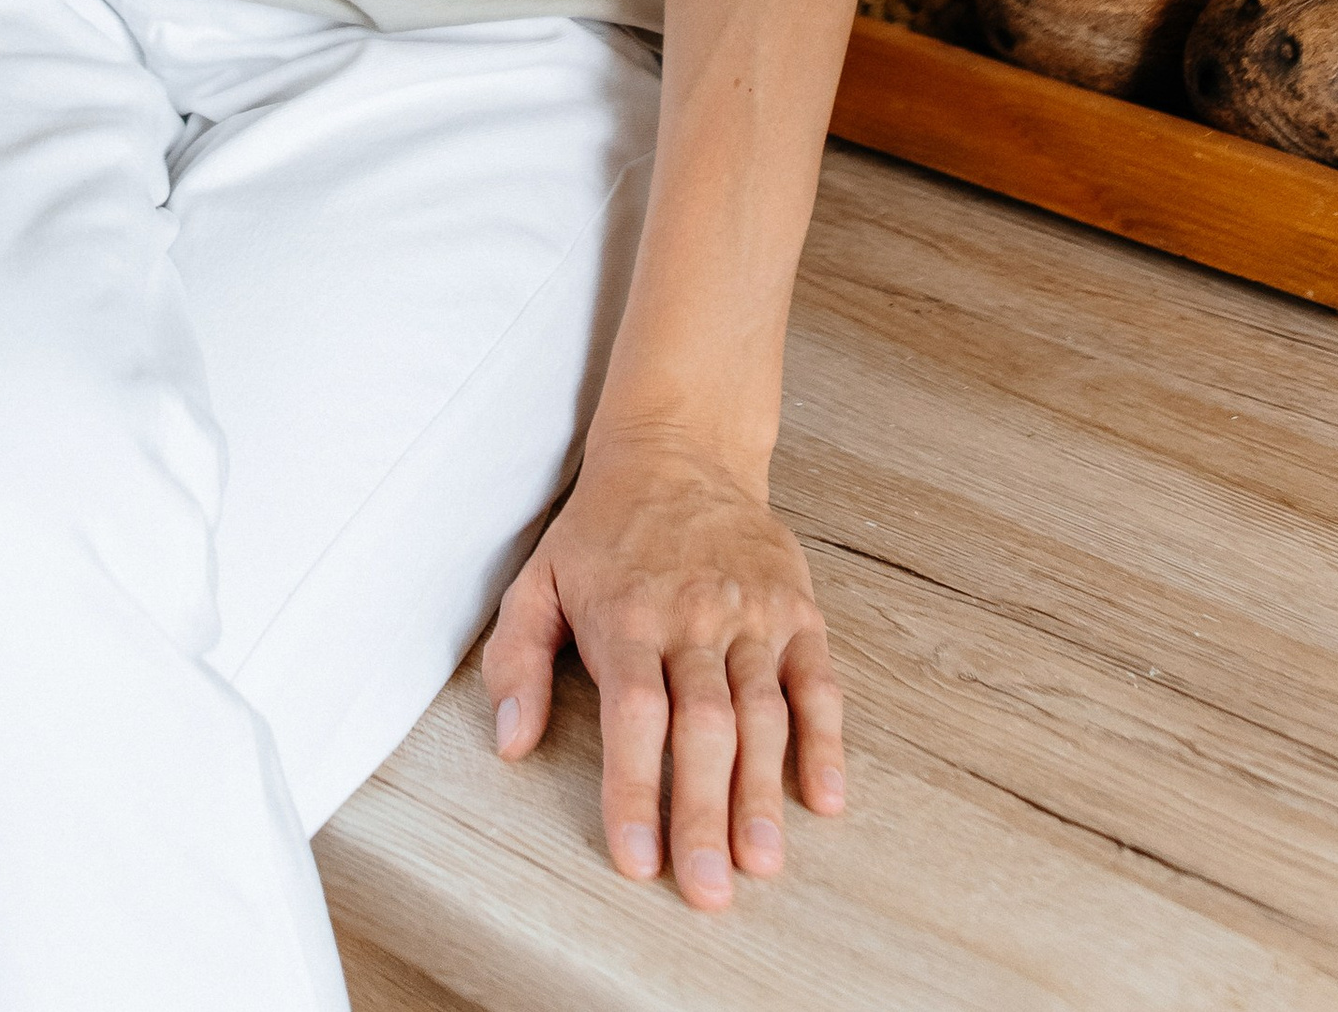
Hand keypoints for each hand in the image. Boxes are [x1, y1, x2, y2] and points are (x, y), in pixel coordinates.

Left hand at [481, 425, 843, 908]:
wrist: (679, 445)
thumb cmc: (603, 527)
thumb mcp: (538, 578)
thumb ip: (518, 660)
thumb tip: (511, 742)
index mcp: (627, 617)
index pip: (634, 716)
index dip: (634, 790)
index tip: (636, 861)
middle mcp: (693, 618)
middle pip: (702, 727)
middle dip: (704, 813)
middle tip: (709, 890)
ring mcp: (751, 615)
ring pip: (761, 713)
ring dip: (763, 792)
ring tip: (762, 863)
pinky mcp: (795, 610)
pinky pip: (816, 681)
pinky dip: (826, 741)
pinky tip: (826, 798)